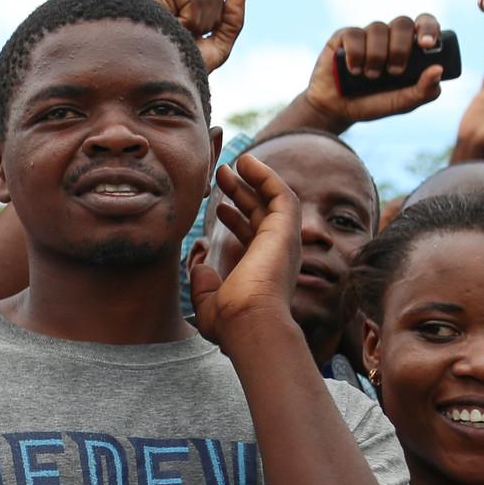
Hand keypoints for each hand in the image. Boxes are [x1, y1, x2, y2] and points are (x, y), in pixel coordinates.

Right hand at [144, 0, 246, 71]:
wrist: (158, 86)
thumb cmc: (181, 73)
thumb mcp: (215, 50)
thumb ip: (232, 23)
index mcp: (178, 9)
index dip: (212, 23)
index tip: (192, 40)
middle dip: (207, 22)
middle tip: (183, 39)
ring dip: (196, 24)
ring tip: (173, 36)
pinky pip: (193, 0)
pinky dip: (189, 22)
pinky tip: (170, 29)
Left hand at [188, 153, 300, 350]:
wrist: (249, 323)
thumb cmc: (230, 321)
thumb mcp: (209, 302)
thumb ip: (204, 283)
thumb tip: (198, 266)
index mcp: (261, 270)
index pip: (251, 238)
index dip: (235, 219)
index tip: (218, 206)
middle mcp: (277, 254)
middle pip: (261, 214)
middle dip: (241, 193)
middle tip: (221, 174)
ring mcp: (283, 241)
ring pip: (272, 200)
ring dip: (255, 179)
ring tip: (235, 162)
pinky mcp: (285, 229)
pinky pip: (280, 193)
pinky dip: (266, 176)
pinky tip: (247, 162)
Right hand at [297, 13, 444, 130]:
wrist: (338, 109)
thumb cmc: (374, 104)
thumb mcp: (404, 103)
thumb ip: (424, 90)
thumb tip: (438, 69)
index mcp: (410, 46)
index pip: (425, 23)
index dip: (429, 28)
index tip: (427, 45)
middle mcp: (389, 36)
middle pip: (402, 23)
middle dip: (401, 47)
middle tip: (394, 72)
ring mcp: (366, 35)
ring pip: (378, 28)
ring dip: (377, 55)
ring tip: (370, 76)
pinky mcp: (343, 37)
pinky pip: (353, 34)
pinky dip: (356, 54)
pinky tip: (354, 70)